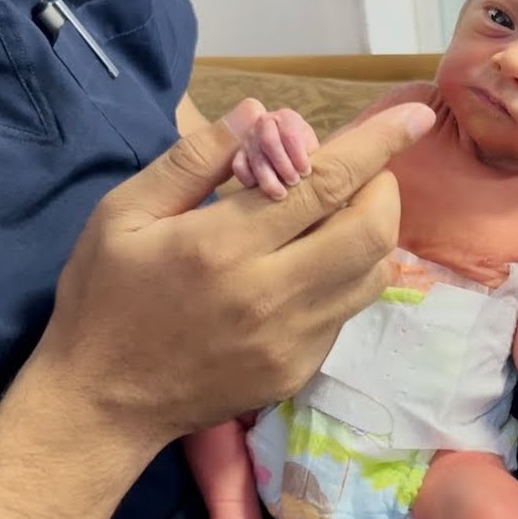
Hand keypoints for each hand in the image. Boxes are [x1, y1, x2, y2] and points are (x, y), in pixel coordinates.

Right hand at [31, 96, 435, 445]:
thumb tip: (259, 113)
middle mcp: (270, 295)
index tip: (415, 116)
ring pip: (371, 275)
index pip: (325, 183)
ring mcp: (292, 341)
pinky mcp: (298, 371)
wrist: (102, 404)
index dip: (377, 144)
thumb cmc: (104, 298)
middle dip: (382, 187)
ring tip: (337, 213)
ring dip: (370, 232)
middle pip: (371, 231)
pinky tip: (309, 265)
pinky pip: (346, 311)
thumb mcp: (123, 213)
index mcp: (223, 245)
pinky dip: (344, 276)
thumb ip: (193, 160)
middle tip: (359, 171)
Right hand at [231, 104, 320, 199]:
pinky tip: (257, 188)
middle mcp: (264, 123)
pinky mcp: (239, 153)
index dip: (298, 155)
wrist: (281, 141)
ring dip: (268, 179)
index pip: (290, 134)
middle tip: (294, 182)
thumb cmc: (300, 145)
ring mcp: (249, 138)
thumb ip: (310, 152)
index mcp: (285, 117)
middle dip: (282, 165)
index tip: (306, 172)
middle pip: (269, 142)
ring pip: (255, 158)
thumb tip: (308, 172)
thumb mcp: (309, 143)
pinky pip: (238, 166)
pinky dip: (247, 178)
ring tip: (280, 194)